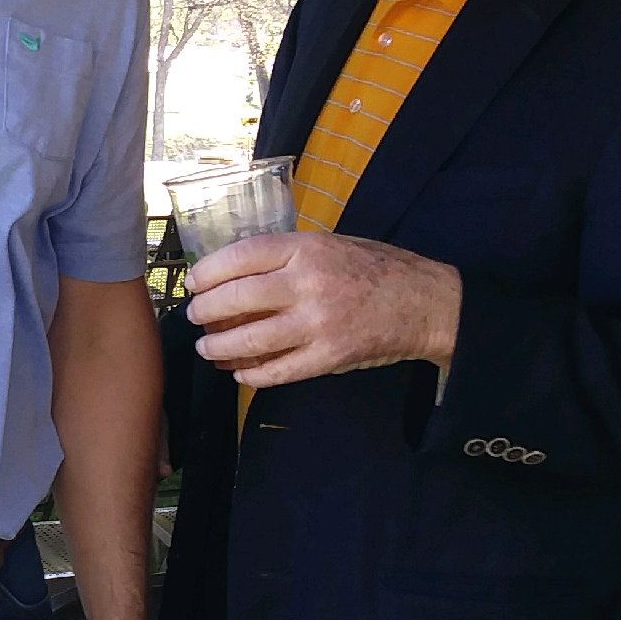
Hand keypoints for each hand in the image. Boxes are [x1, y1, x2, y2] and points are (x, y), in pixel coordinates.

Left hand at [187, 230, 460, 386]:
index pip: (241, 257)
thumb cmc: (375, 269)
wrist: (425, 302)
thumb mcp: (331, 245)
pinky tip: (240, 372)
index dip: (208, 272)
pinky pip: (277, 371)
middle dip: (205, 312)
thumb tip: (234, 275)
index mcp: (307, 249)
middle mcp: (308, 284)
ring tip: (208, 348)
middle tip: (196, 317)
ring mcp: (318, 323)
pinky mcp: (329, 357)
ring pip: (250, 341)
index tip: (194, 283)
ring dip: (219, 348)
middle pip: (236, 299)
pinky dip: (251, 374)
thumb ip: (287, 257)